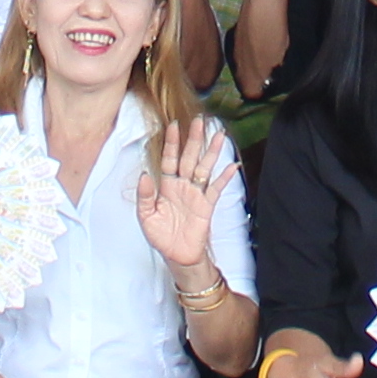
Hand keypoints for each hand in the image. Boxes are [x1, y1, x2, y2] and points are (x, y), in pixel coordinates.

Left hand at [137, 117, 232, 269]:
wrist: (176, 256)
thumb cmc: (160, 236)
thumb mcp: (146, 216)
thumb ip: (144, 196)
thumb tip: (144, 175)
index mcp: (166, 186)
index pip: (169, 159)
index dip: (171, 143)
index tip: (173, 126)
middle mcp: (182, 186)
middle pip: (189, 158)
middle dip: (194, 140)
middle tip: (199, 121)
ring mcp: (196, 194)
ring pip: (205, 168)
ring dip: (211, 152)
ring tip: (219, 135)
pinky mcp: (207, 206)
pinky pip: (216, 189)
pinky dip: (224, 178)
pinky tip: (232, 166)